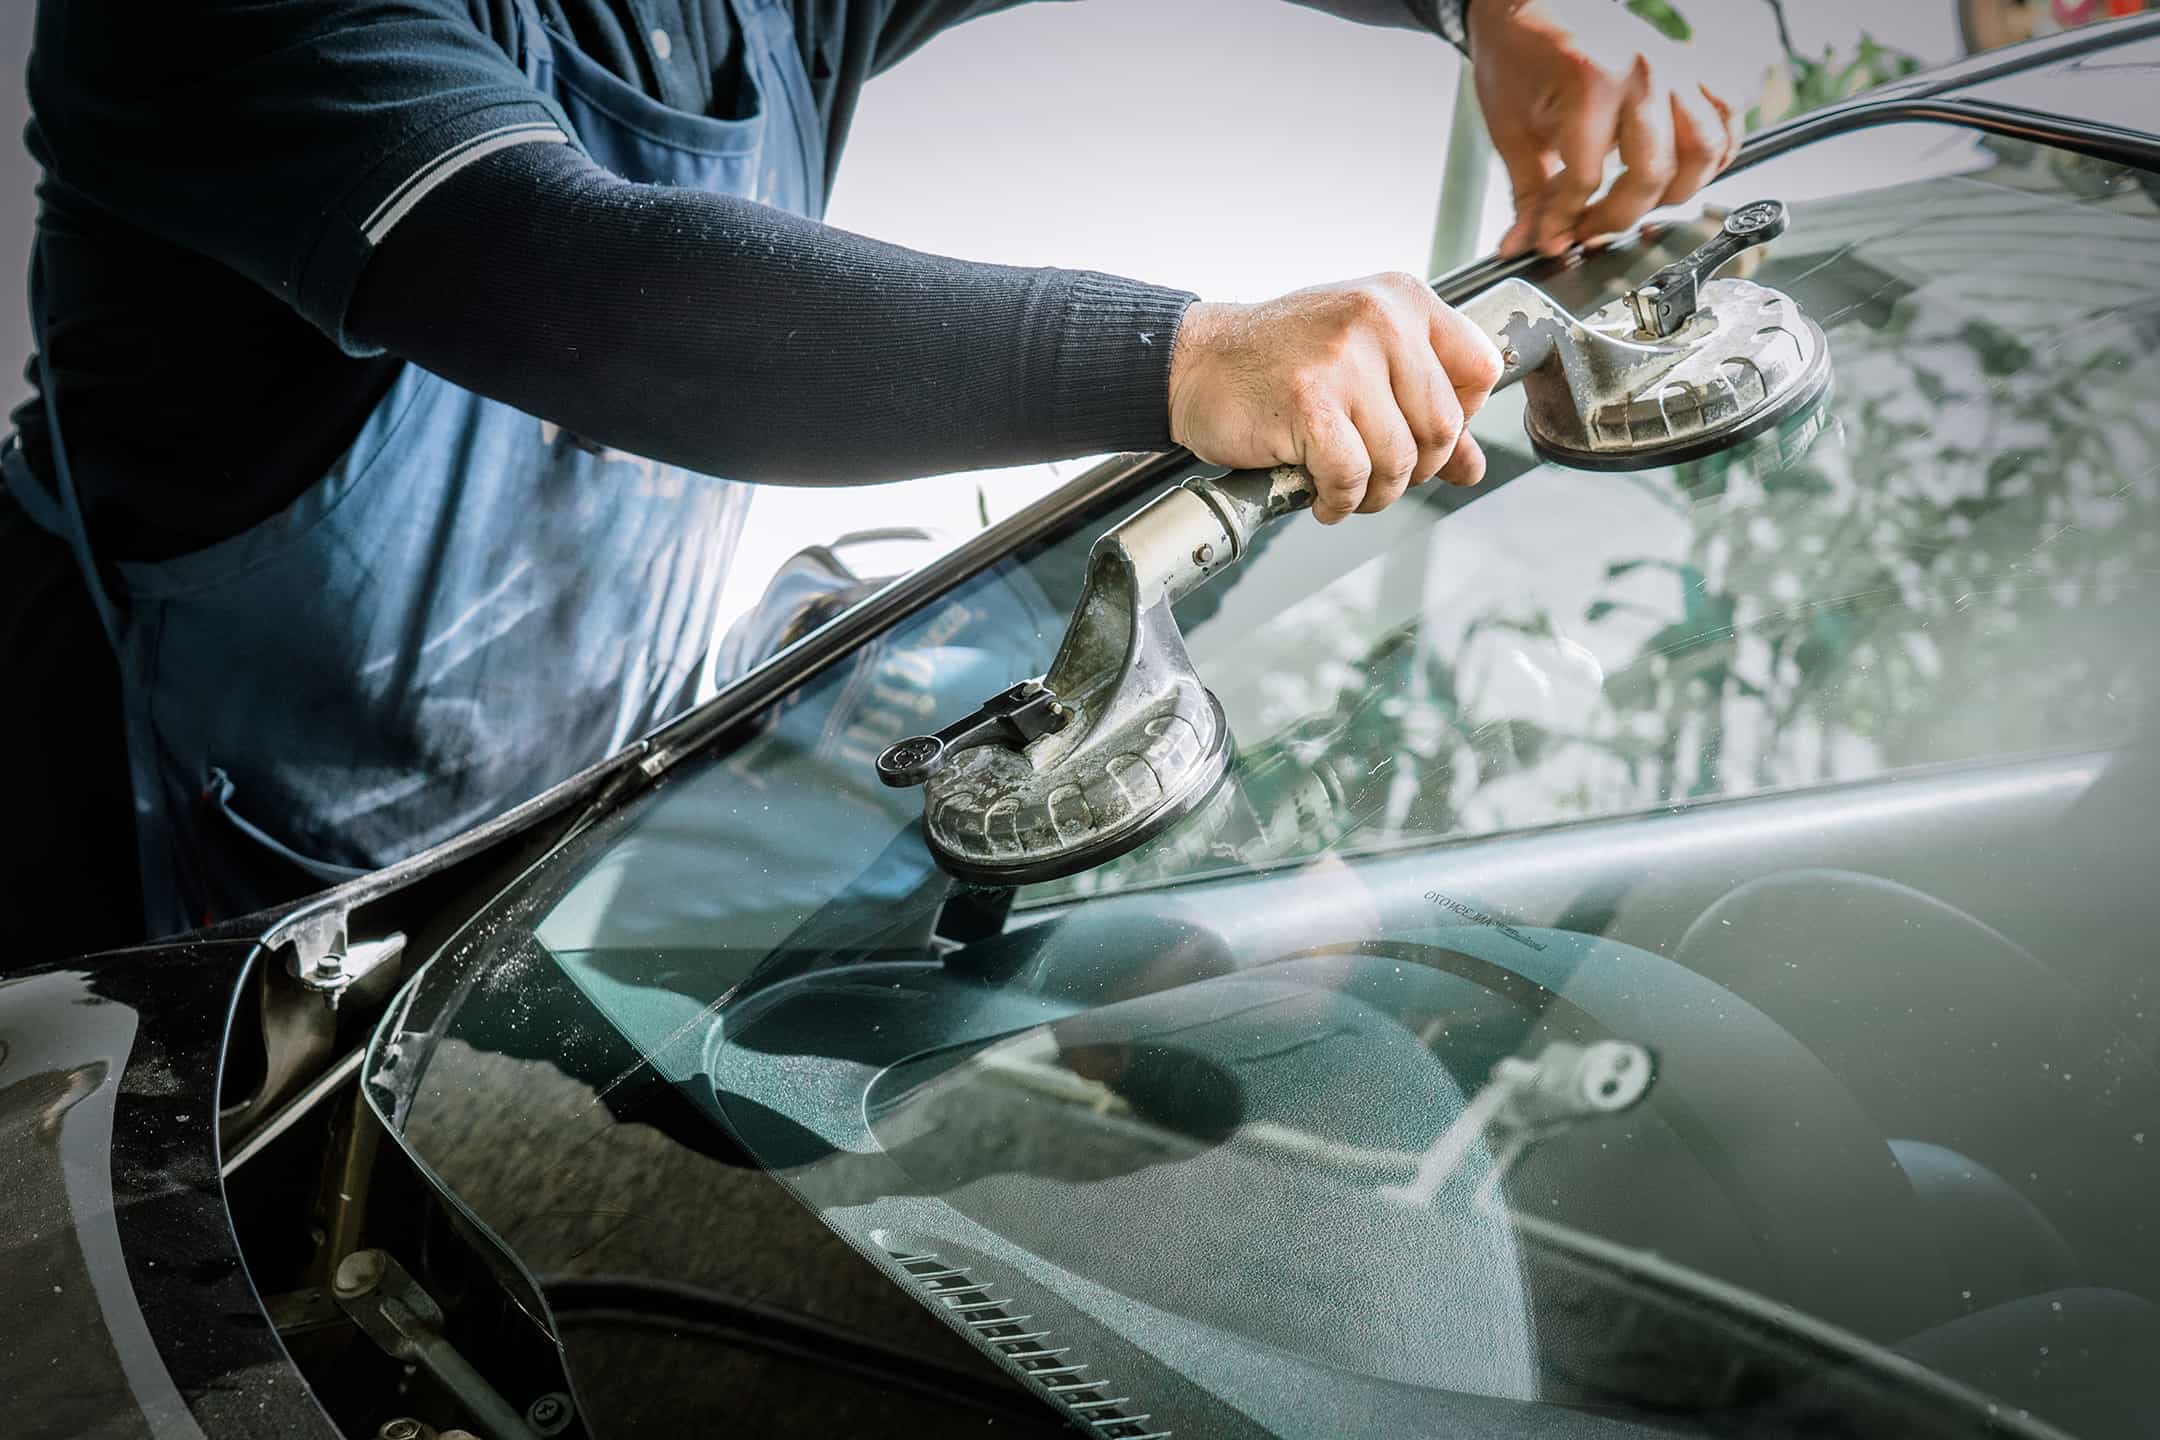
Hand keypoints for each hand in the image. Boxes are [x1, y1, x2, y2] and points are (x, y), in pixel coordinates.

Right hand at [1166, 275, 1502, 524]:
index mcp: (1402, 300)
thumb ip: (1421, 410)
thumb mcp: (1362, 365)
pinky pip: (1352, 477)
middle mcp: (1379, 320)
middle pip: (1443, 426)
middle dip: (1415, 470)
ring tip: (1346, 488)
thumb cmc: (1278, 361)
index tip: (1420, 433)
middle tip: (1378, 474)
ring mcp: (1343, 360)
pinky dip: (1339, 501)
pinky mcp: (1309, 403)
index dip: (1461, 418)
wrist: (1197, 362)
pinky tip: (1320, 494)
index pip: (1480, 369)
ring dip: (1374, 493)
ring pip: (1399, 460)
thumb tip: (1471, 468)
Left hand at [1467, 0, 1743, 256]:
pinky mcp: (1694, 65)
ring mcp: (1677, 66)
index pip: (1588, 179)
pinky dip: (1713, 155)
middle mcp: (1645, 72)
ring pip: (1704, 151)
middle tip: (1589, 230)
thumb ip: (1529, 194)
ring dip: (1674, 193)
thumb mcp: (1511, 130)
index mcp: (1592, 82)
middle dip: (1618, 217)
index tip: (1553, 240)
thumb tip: (1528, 244)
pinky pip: (1726, 118)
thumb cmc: (1519, 56)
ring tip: (1635, 204)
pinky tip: (1680, 173)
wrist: (1531, 2)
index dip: (1566, 221)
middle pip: (1653, 174)